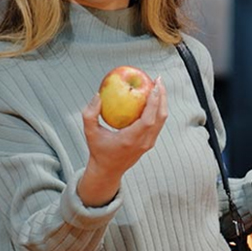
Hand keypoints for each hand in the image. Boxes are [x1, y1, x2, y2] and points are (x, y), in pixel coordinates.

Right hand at [77, 77, 167, 205]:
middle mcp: (143, 142)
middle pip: (160, 117)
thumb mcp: (89, 133)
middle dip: (162, 96)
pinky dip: (157, 109)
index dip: (154, 102)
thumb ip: (90, 114)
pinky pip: (158, 123)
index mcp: (130, 140)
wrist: (108, 170)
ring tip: (157, 86)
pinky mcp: (150, 143)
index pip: (148, 120)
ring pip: (162, 120)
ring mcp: (148, 143)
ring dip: (162, 102)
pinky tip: (152, 98)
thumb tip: (98, 96)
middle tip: (158, 80)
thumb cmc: (98, 151)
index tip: (154, 85)